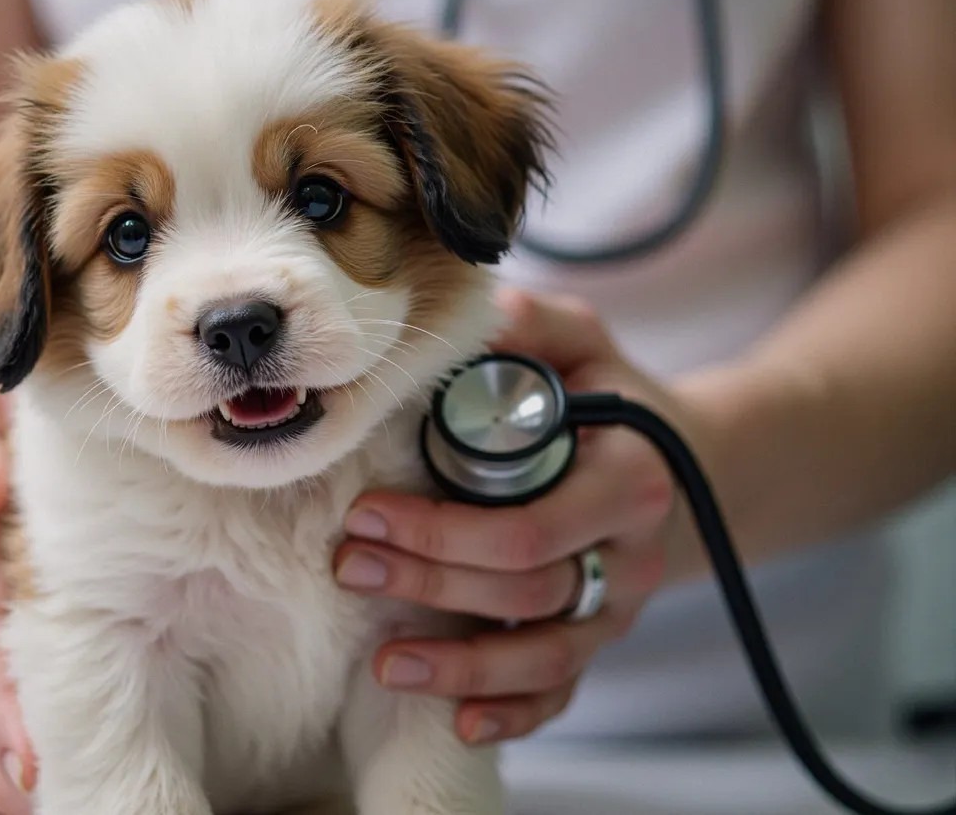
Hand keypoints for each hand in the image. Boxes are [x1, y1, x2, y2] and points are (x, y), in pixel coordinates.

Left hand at [335, 289, 701, 744]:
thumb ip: (530, 324)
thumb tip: (462, 311)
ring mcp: (615, 606)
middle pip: (523, 590)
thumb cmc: (613, 396)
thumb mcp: (584, 342)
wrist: (689, 463)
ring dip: (461, 667)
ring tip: (382, 665)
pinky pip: (561, 691)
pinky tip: (459, 724)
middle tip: (346, 566)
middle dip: (428, 584)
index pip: (532, 526)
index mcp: (628, 481)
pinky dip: (514, 712)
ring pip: (542, 655)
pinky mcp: (598, 639)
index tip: (366, 512)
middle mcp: (628, 555)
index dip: (444, 530)